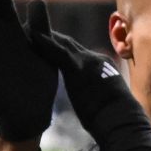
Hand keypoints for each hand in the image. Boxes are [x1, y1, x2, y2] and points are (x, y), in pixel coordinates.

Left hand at [24, 13, 149, 147]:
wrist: (122, 122)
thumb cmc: (116, 122)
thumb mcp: (106, 106)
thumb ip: (97, 100)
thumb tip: (96, 111)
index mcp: (103, 68)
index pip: (77, 54)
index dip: (61, 48)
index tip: (48, 44)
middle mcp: (95, 60)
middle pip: (69, 45)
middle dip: (51, 38)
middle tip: (32, 30)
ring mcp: (87, 62)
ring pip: (62, 45)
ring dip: (45, 36)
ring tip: (27, 28)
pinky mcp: (78, 68)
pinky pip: (58, 52)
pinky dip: (45, 43)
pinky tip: (32, 36)